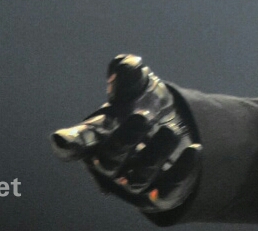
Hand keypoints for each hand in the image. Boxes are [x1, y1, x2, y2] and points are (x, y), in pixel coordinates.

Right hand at [52, 54, 200, 213]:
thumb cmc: (143, 105)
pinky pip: (168, 189)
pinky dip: (181, 170)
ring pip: (139, 177)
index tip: (62, 139)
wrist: (171, 127)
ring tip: (171, 130)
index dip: (70, 142)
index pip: (77, 143)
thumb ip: (129, 75)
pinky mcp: (159, 195)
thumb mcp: (138, 86)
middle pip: (110, 160)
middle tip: (142, 116)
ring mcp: (132, 183)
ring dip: (155, 154)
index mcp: (97, 137)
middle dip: (124, 140)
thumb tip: (127, 63)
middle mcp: (109, 164)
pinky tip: (195, 149)